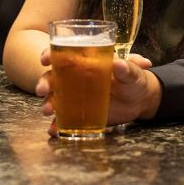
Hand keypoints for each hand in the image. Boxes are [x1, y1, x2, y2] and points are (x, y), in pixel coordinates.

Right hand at [35, 50, 158, 136]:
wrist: (141, 101)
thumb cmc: (135, 80)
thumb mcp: (134, 72)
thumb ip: (129, 66)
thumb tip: (119, 63)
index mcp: (86, 62)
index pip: (62, 55)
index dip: (50, 54)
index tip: (45, 59)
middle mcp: (76, 78)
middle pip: (52, 77)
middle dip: (43, 83)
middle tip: (42, 90)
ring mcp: (76, 97)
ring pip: (54, 98)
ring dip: (47, 104)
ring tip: (48, 111)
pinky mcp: (81, 114)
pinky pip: (64, 119)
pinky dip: (56, 125)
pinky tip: (53, 129)